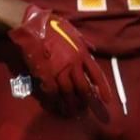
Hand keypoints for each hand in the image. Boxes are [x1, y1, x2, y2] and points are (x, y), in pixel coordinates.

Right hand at [9, 5, 114, 122]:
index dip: (103, 89)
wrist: (31, 26)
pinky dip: (56, 102)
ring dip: (72, 105)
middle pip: (83, 88)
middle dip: (86, 101)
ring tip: (74, 113)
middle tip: (86, 109)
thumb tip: (93, 50)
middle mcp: (73, 64)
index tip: (107, 100)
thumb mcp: (73, 31)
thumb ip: (84, 42)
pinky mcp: (45, 75)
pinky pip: (53, 93)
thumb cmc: (52, 26)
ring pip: (69, 94)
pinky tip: (58, 108)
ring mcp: (59, 71)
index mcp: (82, 53)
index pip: (97, 74)